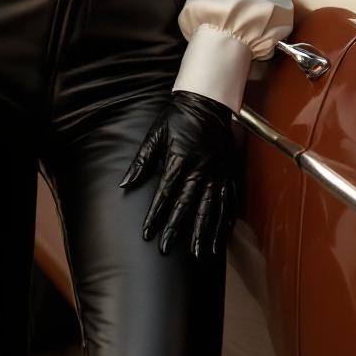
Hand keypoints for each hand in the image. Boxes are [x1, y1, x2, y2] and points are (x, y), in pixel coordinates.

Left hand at [118, 89, 238, 259]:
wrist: (208, 102)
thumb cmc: (179, 117)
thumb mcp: (155, 134)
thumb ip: (141, 160)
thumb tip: (125, 183)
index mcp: (180, 159)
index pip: (165, 193)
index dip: (155, 215)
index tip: (147, 233)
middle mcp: (201, 169)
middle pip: (188, 205)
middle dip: (176, 229)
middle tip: (167, 248)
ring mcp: (218, 172)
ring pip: (212, 208)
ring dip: (204, 231)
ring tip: (199, 252)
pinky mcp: (229, 173)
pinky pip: (230, 201)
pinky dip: (226, 221)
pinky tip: (222, 236)